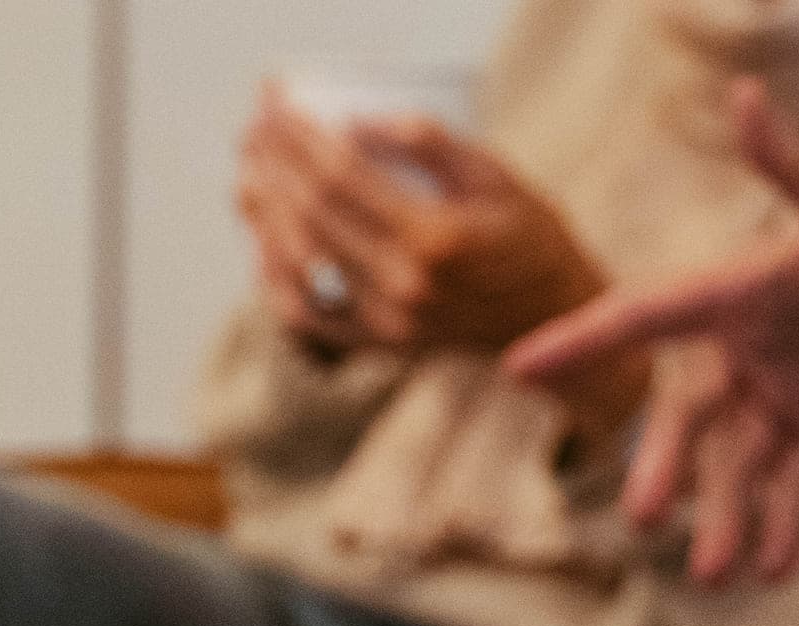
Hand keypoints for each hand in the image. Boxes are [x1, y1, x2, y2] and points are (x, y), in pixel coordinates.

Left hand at [237, 87, 607, 354]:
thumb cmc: (529, 235)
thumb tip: (356, 122)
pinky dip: (277, 280)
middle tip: (253, 132)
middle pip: (310, 216)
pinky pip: (309, 315)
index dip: (300, 138)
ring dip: (264, 217)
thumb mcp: (496, 174)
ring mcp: (385, 323)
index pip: (340, 178)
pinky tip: (262, 246)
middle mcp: (401, 286)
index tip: (276, 107)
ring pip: (299, 264)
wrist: (551, 318)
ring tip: (246, 177)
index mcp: (433, 239)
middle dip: (274, 166)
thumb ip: (430, 144)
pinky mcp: (378, 345)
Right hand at [504, 80, 798, 582]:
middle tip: (644, 518)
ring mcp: (789, 391)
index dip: (581, 342)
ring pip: (740, 465)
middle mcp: (753, 344)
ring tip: (720, 575)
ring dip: (726, 518)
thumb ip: (796, 168)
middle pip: (690, 416)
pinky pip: (792, 484)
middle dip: (665, 467)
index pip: (644, 318)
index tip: (518, 367)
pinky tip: (772, 568)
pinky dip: (781, 526)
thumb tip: (745, 97)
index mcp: (742, 291)